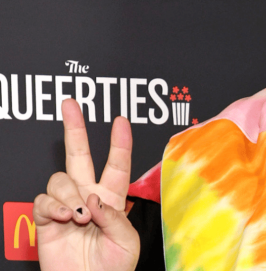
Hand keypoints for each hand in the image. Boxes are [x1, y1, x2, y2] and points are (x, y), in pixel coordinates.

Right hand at [33, 99, 139, 270]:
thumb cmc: (113, 267)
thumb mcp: (127, 242)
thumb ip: (115, 218)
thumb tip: (94, 199)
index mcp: (112, 198)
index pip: (117, 164)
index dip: (120, 142)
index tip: (121, 120)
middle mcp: (88, 196)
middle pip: (79, 155)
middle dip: (75, 128)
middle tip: (71, 104)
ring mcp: (66, 205)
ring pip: (60, 179)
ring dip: (69, 194)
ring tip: (78, 216)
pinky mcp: (46, 219)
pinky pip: (44, 201)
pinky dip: (53, 205)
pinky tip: (65, 217)